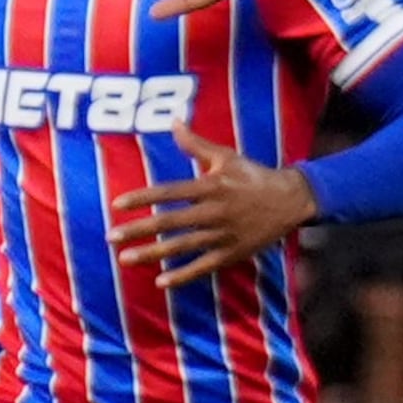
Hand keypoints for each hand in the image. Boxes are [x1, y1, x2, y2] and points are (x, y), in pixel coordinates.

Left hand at [110, 126, 319, 286]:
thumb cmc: (253, 176)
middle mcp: (215, 211)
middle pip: (171, 222)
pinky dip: (183, 275)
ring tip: (126, 259)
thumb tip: (173, 121)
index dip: (143, 197)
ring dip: (153, 253)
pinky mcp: (233, 253)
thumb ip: (195, 144)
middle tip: (111, 236)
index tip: (118, 204)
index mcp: (211, 186)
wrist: (291, 201)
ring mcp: (224, 235)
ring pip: (183, 247)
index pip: (170, 192)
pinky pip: (204, 266)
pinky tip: (161, 281)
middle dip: (139, 230)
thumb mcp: (226, 157)